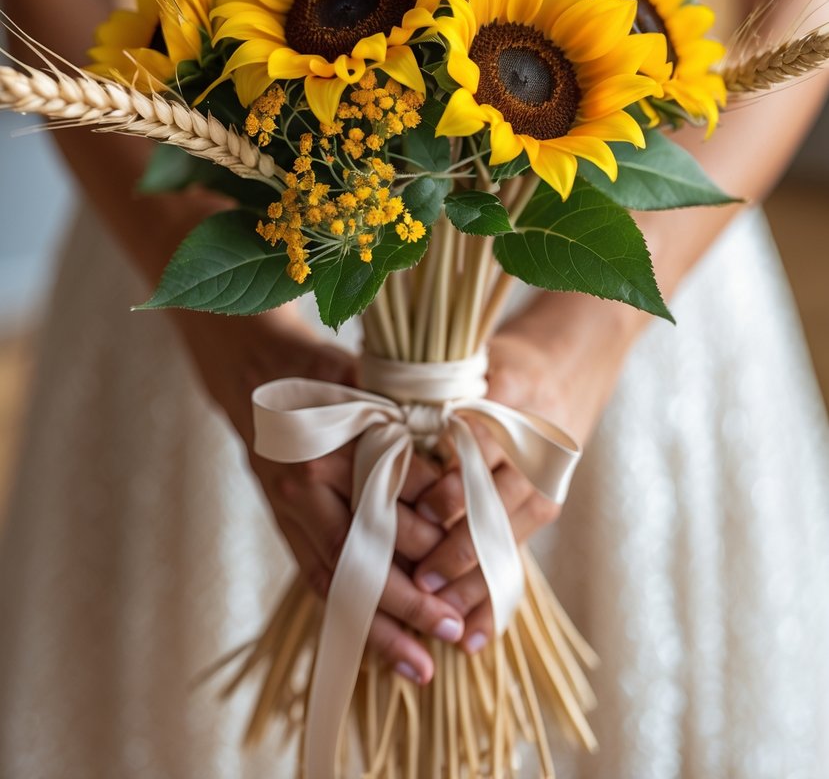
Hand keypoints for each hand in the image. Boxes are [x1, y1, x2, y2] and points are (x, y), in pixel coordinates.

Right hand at [176, 306, 464, 682]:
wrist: (252, 371)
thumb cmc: (321, 373)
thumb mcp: (365, 387)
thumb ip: (402, 429)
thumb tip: (448, 482)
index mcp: (326, 450)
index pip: (384, 508)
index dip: (426, 535)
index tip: (461, 561)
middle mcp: (303, 490)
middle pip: (360, 560)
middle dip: (408, 603)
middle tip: (452, 634)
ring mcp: (289, 513)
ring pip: (337, 583)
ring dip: (378, 629)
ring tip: (418, 666)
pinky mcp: (284, 526)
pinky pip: (318, 580)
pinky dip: (349, 614)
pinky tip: (377, 646)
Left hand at [409, 292, 641, 654]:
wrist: (565, 366)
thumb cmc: (495, 362)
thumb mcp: (466, 362)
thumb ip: (426, 390)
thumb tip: (371, 420)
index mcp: (511, 395)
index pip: (478, 448)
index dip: (448, 485)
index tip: (418, 514)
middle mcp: (534, 444)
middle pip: (494, 503)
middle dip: (458, 545)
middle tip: (421, 578)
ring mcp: (544, 480)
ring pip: (506, 537)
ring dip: (472, 579)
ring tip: (440, 615)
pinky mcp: (546, 505)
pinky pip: (516, 554)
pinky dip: (493, 594)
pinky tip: (473, 631)